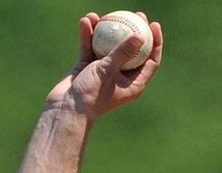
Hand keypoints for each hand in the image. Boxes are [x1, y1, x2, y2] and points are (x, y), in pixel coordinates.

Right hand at [45, 11, 162, 121]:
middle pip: (132, 51)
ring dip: (105, 31)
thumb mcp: (109, 71)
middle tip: (134, 14)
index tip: (154, 25)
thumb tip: (141, 35)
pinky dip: (88, 36)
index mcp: (134, 84)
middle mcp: (122, 77)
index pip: (151, 61)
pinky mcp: (88, 68)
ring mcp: (104, 72)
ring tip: (103, 15)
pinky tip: (86, 21)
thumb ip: (123, 52)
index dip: (155, 42)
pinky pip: (90, 48)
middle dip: (133, 31)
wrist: (66, 109)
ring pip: (108, 47)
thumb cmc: (92, 94)